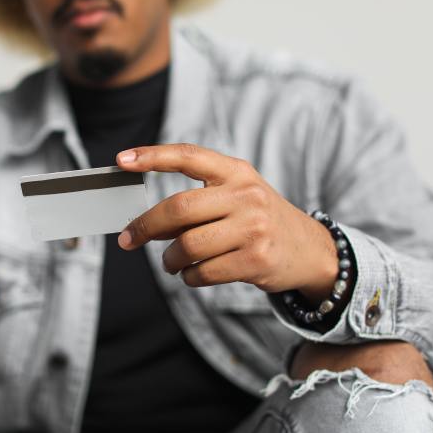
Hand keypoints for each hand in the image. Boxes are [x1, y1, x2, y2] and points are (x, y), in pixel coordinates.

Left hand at [116, 143, 339, 300]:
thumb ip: (197, 203)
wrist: (310, 250)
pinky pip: (203, 272)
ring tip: (171, 262)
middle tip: (128, 239)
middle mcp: (246, 195)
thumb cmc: (259, 221)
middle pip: (179, 208)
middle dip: (145, 226)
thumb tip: (144, 222)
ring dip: (169, 259)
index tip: (122, 160)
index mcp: (237, 172)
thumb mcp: (237, 197)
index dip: (153, 156)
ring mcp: (253, 228)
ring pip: (187, 245)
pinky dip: (189, 276)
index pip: (188, 156)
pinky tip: (193, 274)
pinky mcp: (256, 260)